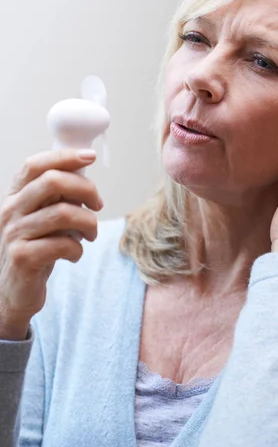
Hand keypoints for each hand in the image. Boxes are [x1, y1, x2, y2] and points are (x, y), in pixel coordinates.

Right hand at [0, 149, 102, 339]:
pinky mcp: (22, 257)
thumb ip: (58, 195)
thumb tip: (86, 172)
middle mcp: (10, 210)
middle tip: (98, 204)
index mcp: (15, 195)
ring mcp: (14, 233)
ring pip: (63, 213)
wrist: (15, 289)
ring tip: (91, 234)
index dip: (64, 156)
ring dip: (88, 223)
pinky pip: (62, 244)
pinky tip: (76, 253)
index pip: (35, 164)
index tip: (90, 157)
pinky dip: (78, 248)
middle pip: (52, 182)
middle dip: (85, 189)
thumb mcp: (44, 216)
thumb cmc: (37, 246)